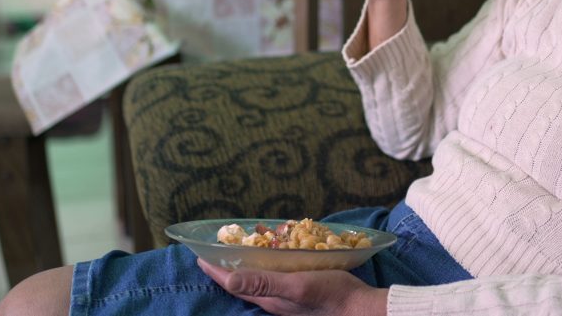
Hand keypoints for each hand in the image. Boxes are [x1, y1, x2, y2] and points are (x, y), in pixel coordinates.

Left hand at [198, 259, 388, 315]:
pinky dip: (266, 270)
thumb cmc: (332, 295)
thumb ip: (264, 282)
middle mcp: (274, 302)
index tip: (199, 255)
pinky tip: (273, 262)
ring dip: (245, 269)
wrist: (362, 310)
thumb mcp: (297, 285)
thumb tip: (228, 278)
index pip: (233, 283)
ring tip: (237, 254)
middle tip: (215, 251)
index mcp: (270, 299)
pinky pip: (274, 282)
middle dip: (226, 269)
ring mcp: (287, 301)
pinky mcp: (300, 297)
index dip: (215, 270)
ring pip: (258, 284)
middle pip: (243, 285)